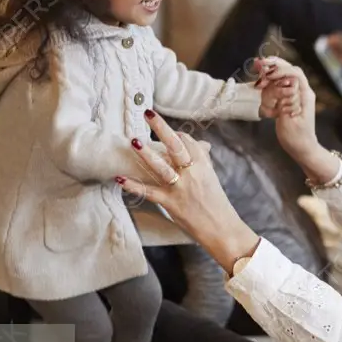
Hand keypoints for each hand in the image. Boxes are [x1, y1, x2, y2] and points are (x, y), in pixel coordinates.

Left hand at [119, 112, 258, 272]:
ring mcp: (180, 188)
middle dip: (161, 128)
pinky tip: (120, 178)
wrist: (221, 228)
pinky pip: (149, 192)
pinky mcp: (170, 203)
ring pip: (161, 167)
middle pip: (176, 146)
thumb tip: (201, 145)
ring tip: (134, 141)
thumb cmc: (216, 202)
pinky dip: (133, 186)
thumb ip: (202, 160)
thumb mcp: (211, 177)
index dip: (174, 133)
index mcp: (203, 164)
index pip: (186, 141)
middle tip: (148, 113)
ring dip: (147, 154)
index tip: (164, 130)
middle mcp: (192, 173)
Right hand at [256, 60, 316, 156]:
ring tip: (257, 70)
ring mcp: (297, 94)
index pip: (295, 74)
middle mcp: (302, 91)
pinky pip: (280, 85)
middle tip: (258, 63)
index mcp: (305, 95)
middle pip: (290, 70)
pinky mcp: (290, 99)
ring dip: (270, 72)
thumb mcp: (289, 122)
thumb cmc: (297, 138)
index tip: (266, 73)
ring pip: (284, 76)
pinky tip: (261, 82)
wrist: (302, 148)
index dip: (281, 69)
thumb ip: (286, 102)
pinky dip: (270, 82)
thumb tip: (285, 85)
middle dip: (274, 65)